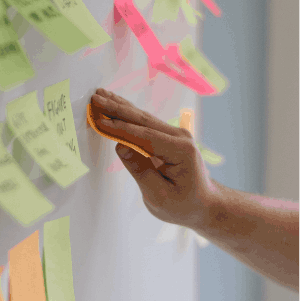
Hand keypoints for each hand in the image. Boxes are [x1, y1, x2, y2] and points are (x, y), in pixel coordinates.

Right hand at [91, 88, 220, 228]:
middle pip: (142, 120)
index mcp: (180, 151)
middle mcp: (179, 137)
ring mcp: (175, 135)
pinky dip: (128, 114)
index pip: (143, 136)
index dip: (119, 128)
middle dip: (117, 109)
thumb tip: (120, 147)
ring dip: (120, 106)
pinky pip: (145, 123)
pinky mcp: (168, 137)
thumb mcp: (159, 196)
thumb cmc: (184, 205)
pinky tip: (116, 104)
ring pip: (142, 118)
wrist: (205, 204)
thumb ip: (140, 170)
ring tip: (100, 95)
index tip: (98, 120)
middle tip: (95, 98)